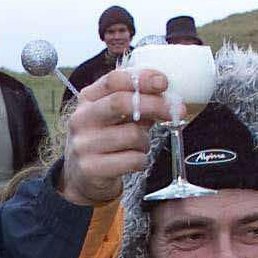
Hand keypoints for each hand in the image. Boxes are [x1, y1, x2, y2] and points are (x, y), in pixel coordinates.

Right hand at [60, 68, 171, 206]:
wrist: (81, 178)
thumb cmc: (104, 140)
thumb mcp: (113, 116)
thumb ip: (135, 102)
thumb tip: (166, 97)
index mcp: (87, 99)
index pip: (113, 80)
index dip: (142, 78)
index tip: (164, 82)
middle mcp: (81, 119)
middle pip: (121, 102)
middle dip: (154, 104)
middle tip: (176, 110)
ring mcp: (83, 145)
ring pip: (132, 135)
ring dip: (145, 141)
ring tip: (139, 146)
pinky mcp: (91, 168)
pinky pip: (132, 160)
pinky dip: (141, 160)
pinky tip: (132, 161)